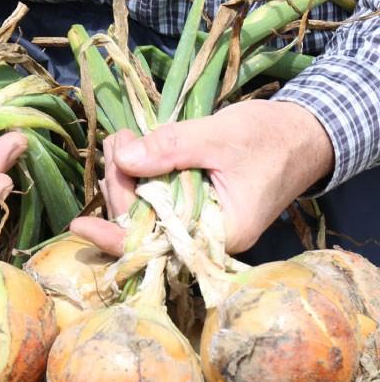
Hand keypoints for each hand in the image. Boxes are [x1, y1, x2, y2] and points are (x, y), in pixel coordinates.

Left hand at [71, 99, 333, 254]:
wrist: (301, 136)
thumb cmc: (271, 138)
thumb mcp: (220, 137)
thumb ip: (171, 148)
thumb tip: (122, 160)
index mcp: (215, 234)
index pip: (154, 245)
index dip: (113, 237)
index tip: (79, 225)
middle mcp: (200, 238)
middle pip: (142, 224)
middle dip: (120, 184)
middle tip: (117, 141)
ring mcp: (194, 224)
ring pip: (144, 210)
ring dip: (126, 176)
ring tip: (122, 140)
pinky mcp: (190, 207)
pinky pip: (154, 200)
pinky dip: (139, 175)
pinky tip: (129, 151)